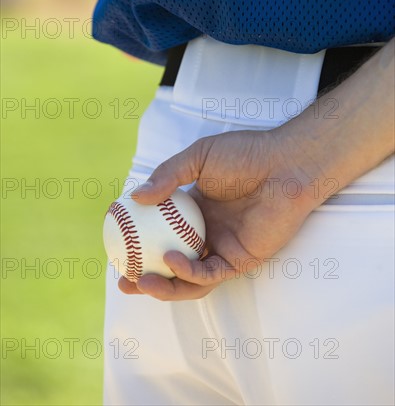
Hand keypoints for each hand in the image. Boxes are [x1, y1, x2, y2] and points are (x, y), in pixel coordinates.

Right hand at [119, 128, 323, 299]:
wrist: (285, 164)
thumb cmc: (246, 155)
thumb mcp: (198, 157)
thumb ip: (168, 175)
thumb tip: (135, 196)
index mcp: (194, 209)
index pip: (161, 232)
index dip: (139, 242)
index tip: (114, 245)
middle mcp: (207, 232)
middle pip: (171, 263)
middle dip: (146, 277)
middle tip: (123, 279)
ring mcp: (223, 247)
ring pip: (189, 278)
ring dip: (164, 286)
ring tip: (139, 283)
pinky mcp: (241, 259)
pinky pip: (210, 273)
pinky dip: (190, 272)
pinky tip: (172, 260)